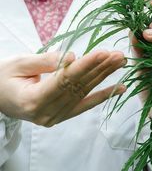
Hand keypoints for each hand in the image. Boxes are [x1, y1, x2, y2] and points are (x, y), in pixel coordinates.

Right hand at [0, 50, 126, 126]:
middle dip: (100, 69)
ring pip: (84, 92)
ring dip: (104, 77)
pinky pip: (85, 104)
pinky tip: (121, 88)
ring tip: (120, 63)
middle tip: (118, 56)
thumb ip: (45, 61)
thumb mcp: (18, 64)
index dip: (85, 66)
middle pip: (78, 86)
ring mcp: (55, 116)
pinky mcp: (61, 115)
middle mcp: (45, 113)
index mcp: (32, 100)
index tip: (102, 53)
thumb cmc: (2, 77)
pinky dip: (103, 95)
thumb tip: (71, 57)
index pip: (64, 80)